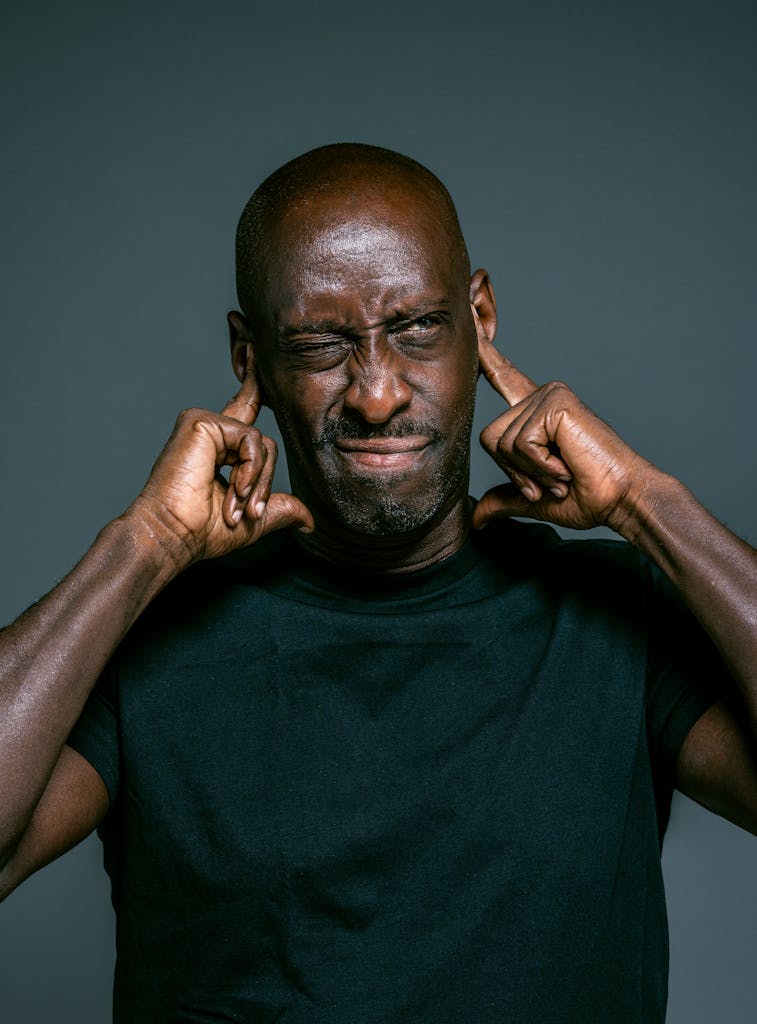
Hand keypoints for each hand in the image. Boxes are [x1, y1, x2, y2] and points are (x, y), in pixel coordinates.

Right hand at [127, 354, 313, 566]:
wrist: (174, 535)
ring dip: (256, 482)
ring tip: (236, 507)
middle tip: (247, 513)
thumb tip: (310, 522)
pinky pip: (252, 440)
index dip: (254, 379)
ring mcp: (205, 423)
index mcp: (220, 446)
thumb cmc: (203, 530)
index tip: (255, 345)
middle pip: (264, 440)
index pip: (245, 406)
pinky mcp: (202, 422)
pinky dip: (250, 469)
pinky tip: (234, 487)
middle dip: (262, 481)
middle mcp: (211, 429)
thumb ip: (282, 509)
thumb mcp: (255, 521)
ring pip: (262, 444)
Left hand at [472, 337, 651, 533]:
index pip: (501, 376)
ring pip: (502, 443)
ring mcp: (549, 396)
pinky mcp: (556, 403)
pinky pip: (521, 444)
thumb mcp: (534, 500)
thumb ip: (504, 499)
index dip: (484, 351)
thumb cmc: (587, 497)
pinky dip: (540, 466)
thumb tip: (475, 519)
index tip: (470, 315)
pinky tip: (566, 465)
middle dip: (515, 472)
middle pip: (489, 438)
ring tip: (562, 473)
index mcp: (534, 413)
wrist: (621, 500)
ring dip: (531, 472)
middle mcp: (540, 397)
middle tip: (552, 480)